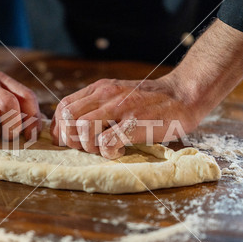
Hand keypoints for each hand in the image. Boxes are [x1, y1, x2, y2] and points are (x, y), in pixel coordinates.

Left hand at [50, 75, 201, 158]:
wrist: (182, 95)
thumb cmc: (150, 101)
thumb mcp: (118, 95)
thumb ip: (98, 105)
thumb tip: (74, 126)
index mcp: (99, 90)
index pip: (63, 106)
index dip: (59, 127)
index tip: (68, 140)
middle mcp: (105, 96)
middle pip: (67, 117)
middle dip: (69, 139)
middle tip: (86, 147)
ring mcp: (120, 108)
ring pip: (83, 129)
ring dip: (88, 146)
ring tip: (104, 148)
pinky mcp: (134, 123)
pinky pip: (106, 141)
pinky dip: (108, 151)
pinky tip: (120, 150)